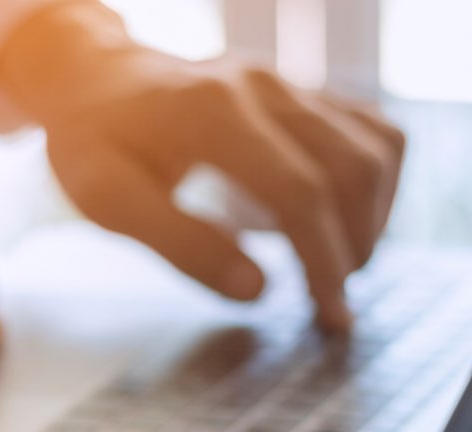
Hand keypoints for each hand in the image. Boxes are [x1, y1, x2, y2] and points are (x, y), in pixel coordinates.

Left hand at [0, 6, 405, 332]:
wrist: (95, 78)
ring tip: (336, 269)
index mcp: (212, 111)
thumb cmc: (96, 141)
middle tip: (330, 308)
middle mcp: (262, 86)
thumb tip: (258, 292)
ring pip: (375, 148)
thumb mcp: (106, 198)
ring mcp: (289, 82)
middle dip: (351, 249)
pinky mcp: (304, 90)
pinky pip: (373, 131)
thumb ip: (178, 242)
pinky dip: (374, 184)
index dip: (323, 259)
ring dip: (371, 218)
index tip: (327, 314)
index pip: (299, 190)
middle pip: (349, 170)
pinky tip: (338, 223)